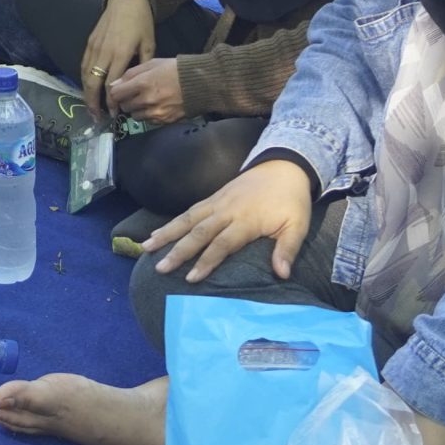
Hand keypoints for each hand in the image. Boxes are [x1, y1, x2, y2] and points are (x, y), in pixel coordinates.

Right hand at [79, 0, 155, 116]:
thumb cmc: (141, 22)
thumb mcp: (149, 43)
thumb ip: (143, 65)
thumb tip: (138, 85)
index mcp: (120, 53)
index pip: (111, 84)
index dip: (111, 101)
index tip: (115, 113)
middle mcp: (103, 52)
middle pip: (93, 83)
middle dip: (93, 102)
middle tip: (96, 117)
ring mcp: (94, 47)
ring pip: (85, 75)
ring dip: (86, 93)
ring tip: (90, 107)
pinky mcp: (89, 42)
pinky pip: (84, 65)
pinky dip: (85, 79)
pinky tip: (88, 88)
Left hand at [104, 57, 185, 125]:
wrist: (200, 83)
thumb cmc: (175, 69)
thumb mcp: (152, 64)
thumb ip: (131, 74)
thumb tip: (114, 84)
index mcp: (142, 83)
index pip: (116, 94)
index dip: (116, 92)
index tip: (120, 90)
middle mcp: (146, 101)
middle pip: (124, 106)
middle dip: (126, 100)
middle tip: (134, 94)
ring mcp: (155, 113)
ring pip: (134, 116)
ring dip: (136, 109)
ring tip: (146, 100)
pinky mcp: (163, 121)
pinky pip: (147, 121)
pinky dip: (147, 115)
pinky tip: (156, 106)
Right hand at [142, 158, 311, 283]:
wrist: (285, 165)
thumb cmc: (292, 201)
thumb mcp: (298, 225)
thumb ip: (288, 249)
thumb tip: (282, 275)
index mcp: (246, 220)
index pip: (222, 244)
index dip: (206, 261)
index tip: (191, 279)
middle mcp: (226, 210)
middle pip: (198, 232)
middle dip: (178, 251)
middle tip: (161, 267)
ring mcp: (217, 202)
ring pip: (187, 218)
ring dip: (167, 233)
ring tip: (147, 247)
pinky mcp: (213, 197)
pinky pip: (189, 211)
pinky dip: (172, 221)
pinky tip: (159, 231)